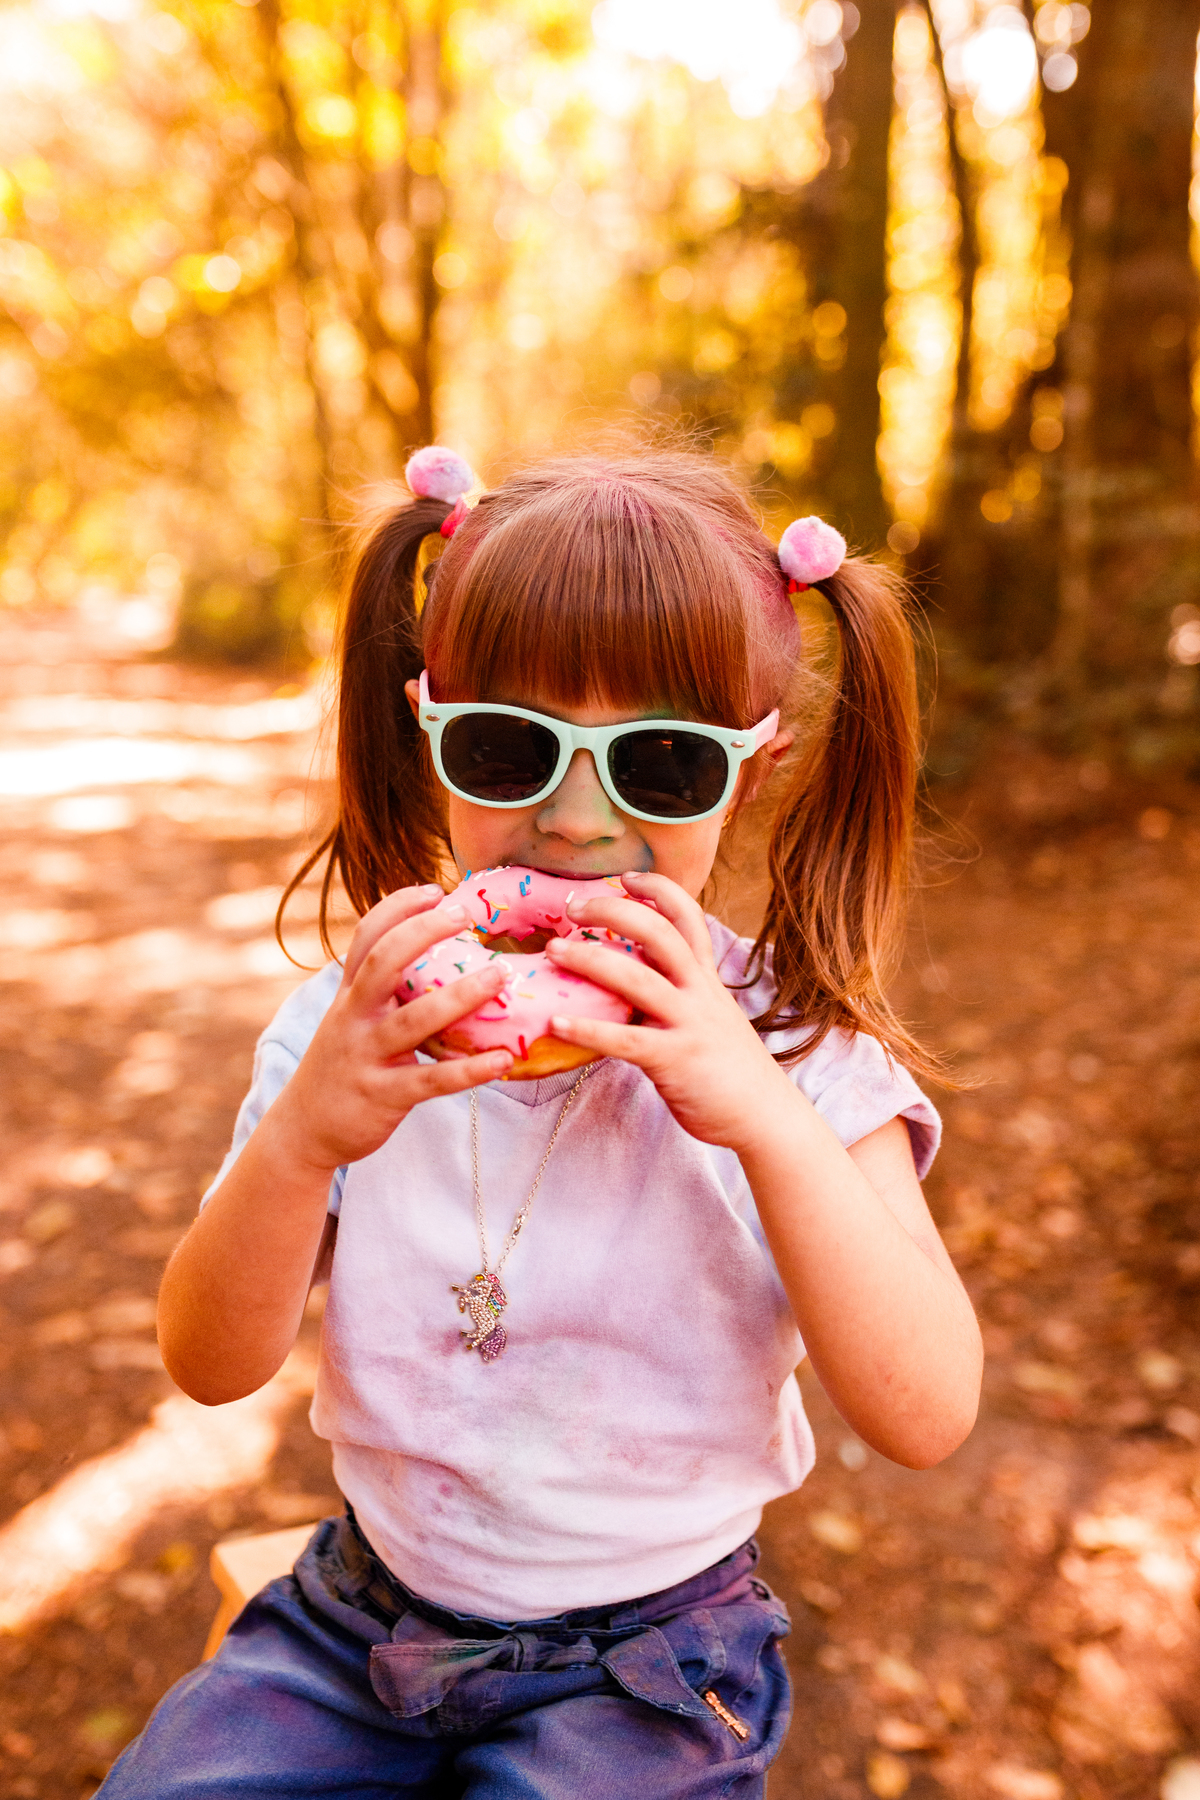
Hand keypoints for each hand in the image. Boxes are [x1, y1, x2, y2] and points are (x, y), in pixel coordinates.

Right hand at [271, 884, 512, 1174]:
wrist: (304, 1131)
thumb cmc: (343, 1067)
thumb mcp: (350, 1020)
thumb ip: (381, 991)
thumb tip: (428, 956)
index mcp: (348, 995)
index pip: (366, 937)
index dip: (397, 908)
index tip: (433, 890)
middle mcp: (353, 1018)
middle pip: (384, 962)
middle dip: (424, 932)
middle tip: (465, 915)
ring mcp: (367, 1056)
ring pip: (414, 1019)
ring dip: (461, 995)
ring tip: (502, 976)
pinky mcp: (384, 1096)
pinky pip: (432, 1080)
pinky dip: (470, 1070)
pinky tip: (505, 1059)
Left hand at [545, 871, 795, 1152]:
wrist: (765, 1115)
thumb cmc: (728, 1067)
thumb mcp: (710, 1015)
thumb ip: (677, 991)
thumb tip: (629, 976)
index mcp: (706, 978)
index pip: (687, 917)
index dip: (658, 890)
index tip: (625, 877)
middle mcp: (700, 992)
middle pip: (658, 933)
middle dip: (614, 911)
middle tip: (573, 906)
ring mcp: (689, 1024)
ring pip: (637, 979)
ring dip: (591, 960)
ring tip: (553, 950)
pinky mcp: (674, 1060)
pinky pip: (625, 1040)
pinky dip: (588, 1029)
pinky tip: (556, 1024)